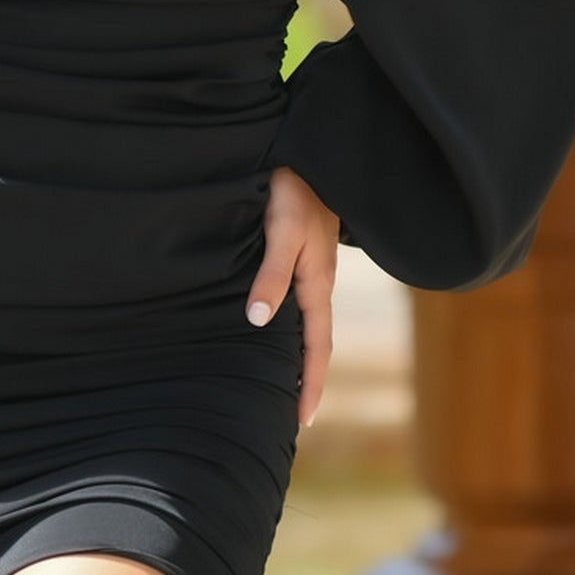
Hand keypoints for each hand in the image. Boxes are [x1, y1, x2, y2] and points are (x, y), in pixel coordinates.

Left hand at [245, 164, 338, 429]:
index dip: (311, 385)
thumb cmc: (296, 189)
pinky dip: (290, 328)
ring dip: (299, 356)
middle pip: (315, 343)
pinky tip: (273, 329)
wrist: (313, 153)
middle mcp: (317, 282)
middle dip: (307, 380)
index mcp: (318, 284)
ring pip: (306, 323)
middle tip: (293, 416)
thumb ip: (271, 275)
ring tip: (282, 383)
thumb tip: (257, 321)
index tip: (303, 421)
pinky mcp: (301, 254)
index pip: (317, 348)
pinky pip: (297, 303)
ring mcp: (311, 269)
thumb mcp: (284, 231)